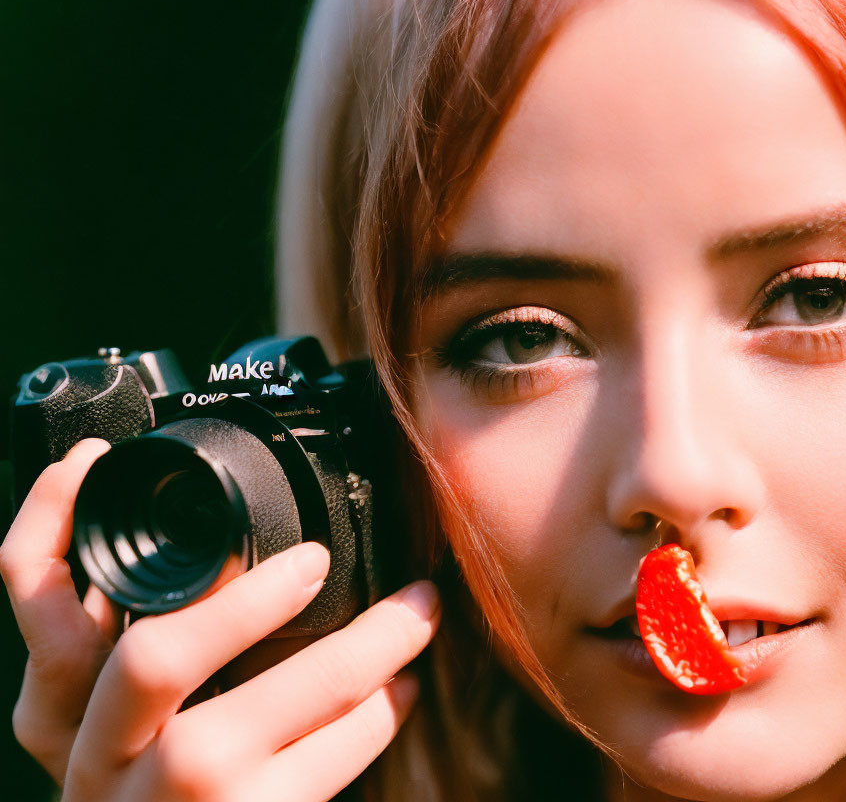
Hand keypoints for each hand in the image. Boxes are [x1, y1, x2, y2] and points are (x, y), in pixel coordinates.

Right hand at [1, 438, 440, 800]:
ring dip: (364, 648)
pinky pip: (324, 764)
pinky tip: (404, 688)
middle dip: (243, 601)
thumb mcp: (118, 730)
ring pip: (268, 712)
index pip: (40, 609)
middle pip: (151, 659)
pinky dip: (377, 716)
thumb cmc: (151, 801)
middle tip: (314, 561)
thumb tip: (214, 553)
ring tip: (418, 610)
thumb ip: (135, 654)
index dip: (56, 524)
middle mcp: (103, 761)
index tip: (101, 465)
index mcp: (66, 718)